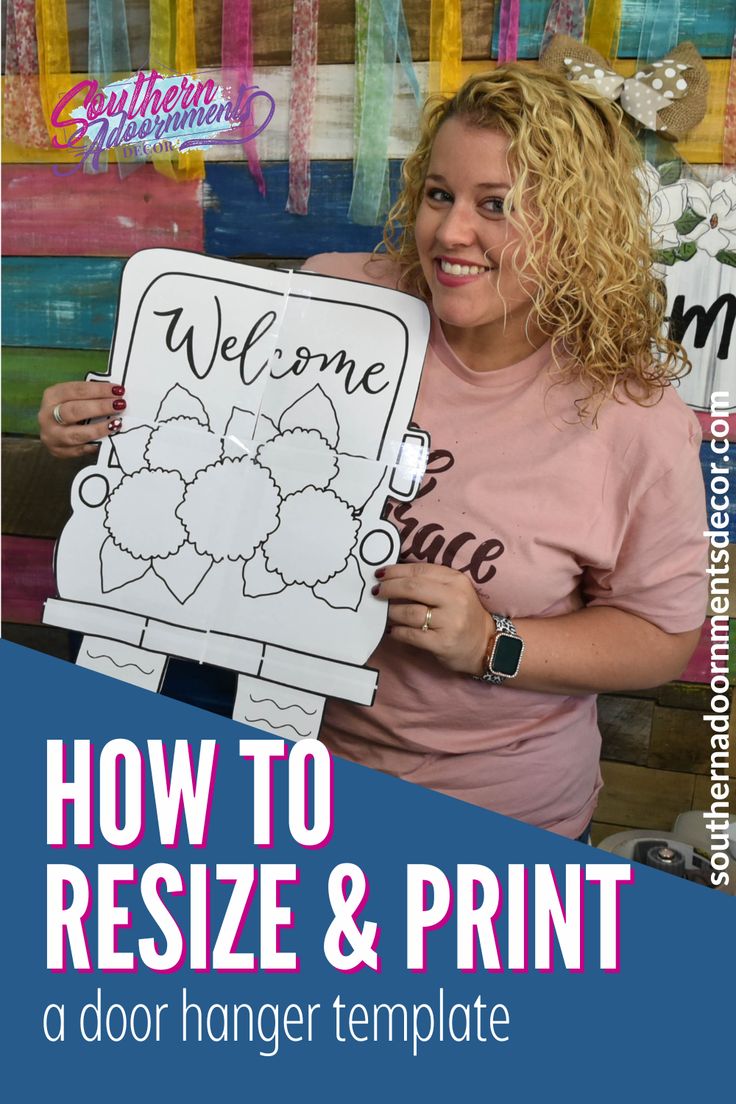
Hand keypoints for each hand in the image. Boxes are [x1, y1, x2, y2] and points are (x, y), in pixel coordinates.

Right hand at [38, 381, 125, 457]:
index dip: (98, 389)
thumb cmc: (68, 407)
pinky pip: (79, 450)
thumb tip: (116, 394)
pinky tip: (107, 440)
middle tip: (119, 405)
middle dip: (100, 407)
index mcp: (52, 396)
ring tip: (116, 423)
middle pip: (74, 411)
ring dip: (98, 429)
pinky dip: (94, 445)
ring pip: (76, 434)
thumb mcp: (73, 397)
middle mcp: (47, 416)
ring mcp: (51, 435)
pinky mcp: (58, 451)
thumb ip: (90, 395)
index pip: (76, 390)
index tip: (118, 390)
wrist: (52, 428)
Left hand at [372, 562, 492, 674]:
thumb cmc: (463, 614)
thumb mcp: (454, 590)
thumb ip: (430, 581)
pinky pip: (410, 634)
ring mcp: (449, 622)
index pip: (420, 570)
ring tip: (384, 612)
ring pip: (409, 612)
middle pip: (412, 588)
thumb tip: (393, 576)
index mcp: (456, 580)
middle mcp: (454, 599)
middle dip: (389, 588)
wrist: (484, 644)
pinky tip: (392, 630)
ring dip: (390, 611)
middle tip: (376, 591)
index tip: (380, 573)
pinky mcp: (442, 643)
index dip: (396, 571)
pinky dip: (397, 631)